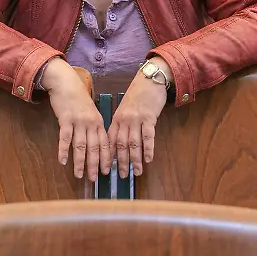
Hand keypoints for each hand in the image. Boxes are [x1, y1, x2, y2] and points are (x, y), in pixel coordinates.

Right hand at [42, 59, 111, 181]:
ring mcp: (78, 122)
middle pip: (94, 148)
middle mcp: (91, 123)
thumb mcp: (91, 111)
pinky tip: (62, 161)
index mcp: (99, 122)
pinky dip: (64, 150)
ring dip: (80, 162)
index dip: (106, 158)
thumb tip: (97, 143)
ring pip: (81, 146)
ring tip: (79, 175)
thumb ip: (94, 126)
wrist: (66, 83)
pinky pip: (65, 138)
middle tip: (94, 178)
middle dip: (94, 165)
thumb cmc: (79, 98)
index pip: (105, 143)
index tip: (107, 171)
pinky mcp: (65, 120)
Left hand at [107, 57, 169, 177]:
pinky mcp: (149, 117)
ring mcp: (136, 119)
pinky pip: (148, 136)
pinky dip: (148, 149)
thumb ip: (122, 124)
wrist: (150, 80)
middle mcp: (124, 120)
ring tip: (137, 172)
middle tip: (121, 175)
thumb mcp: (125, 109)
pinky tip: (149, 159)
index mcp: (116, 119)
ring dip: (135, 159)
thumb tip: (119, 142)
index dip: (108, 155)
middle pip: (121, 145)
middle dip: (120, 162)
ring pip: (134, 143)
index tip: (106, 168)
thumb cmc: (138, 95)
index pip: (110, 140)